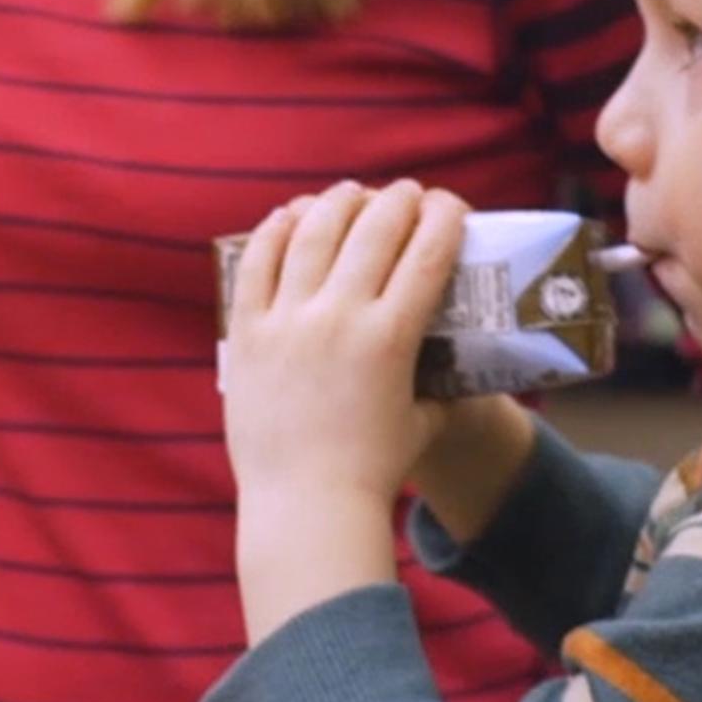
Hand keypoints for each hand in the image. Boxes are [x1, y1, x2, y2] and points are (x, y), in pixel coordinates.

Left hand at [222, 180, 467, 510]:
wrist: (305, 507)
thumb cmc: (372, 471)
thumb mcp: (422, 421)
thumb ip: (437, 384)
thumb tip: (454, 360)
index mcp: (391, 338)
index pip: (427, 252)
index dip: (444, 216)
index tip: (450, 205)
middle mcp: (339, 319)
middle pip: (374, 230)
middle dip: (398, 200)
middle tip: (407, 194)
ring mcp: (288, 323)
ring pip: (314, 233)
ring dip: (338, 203)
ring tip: (351, 194)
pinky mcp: (247, 334)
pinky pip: (259, 262)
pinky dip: (277, 229)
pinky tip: (292, 214)